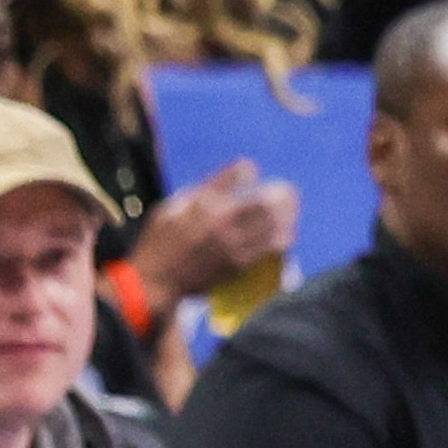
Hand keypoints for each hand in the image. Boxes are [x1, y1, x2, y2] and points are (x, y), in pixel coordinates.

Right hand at [127, 162, 298, 302]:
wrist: (157, 279)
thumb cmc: (162, 239)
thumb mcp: (174, 207)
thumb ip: (209, 188)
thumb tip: (245, 168)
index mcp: (201, 205)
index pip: (236, 179)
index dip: (247, 171)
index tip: (256, 172)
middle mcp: (220, 224)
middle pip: (267, 204)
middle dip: (283, 195)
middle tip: (288, 192)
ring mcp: (232, 246)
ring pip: (275, 228)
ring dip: (289, 216)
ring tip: (290, 210)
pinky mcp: (240, 265)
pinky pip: (272, 249)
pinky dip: (282, 237)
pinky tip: (283, 232)